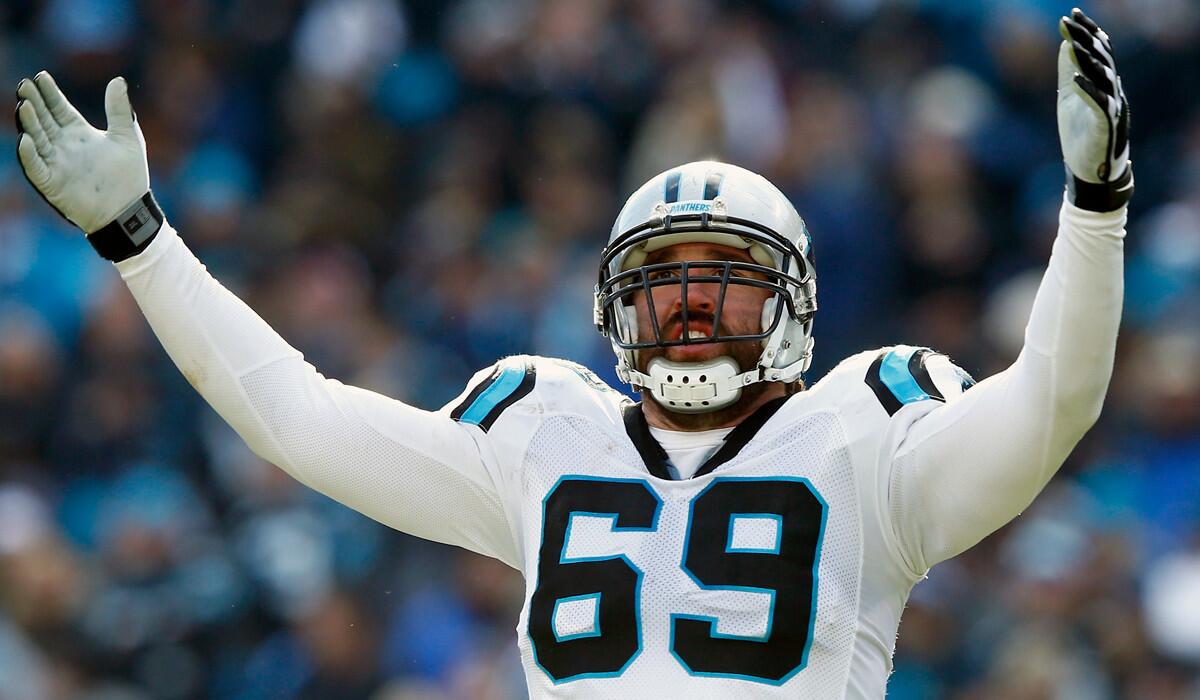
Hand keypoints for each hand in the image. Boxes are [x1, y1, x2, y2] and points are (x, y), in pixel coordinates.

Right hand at [15, 72, 151, 233]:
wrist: (130, 210)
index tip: (40, 77)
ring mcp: (57, 164)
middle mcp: (64, 146)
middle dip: (34, 103)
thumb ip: (119, 110)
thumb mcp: (128, 137)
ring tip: (24, 106)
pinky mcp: (53, 183)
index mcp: (80, 134)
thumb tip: (118, 80)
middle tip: (24, 85)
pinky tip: (25, 140)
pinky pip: (36, 167)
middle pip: (44, 120)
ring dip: (29, 124)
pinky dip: (29, 155)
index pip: (59, 109)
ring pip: (37, 139)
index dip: (50, 94)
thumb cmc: (129, 176)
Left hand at [1057, 8, 1132, 210]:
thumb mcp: (1069, 98)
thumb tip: (1065, 45)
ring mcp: (1111, 108)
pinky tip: (1076, 78)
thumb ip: (1069, 73)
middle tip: (1069, 22)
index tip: (1073, 14)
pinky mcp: (1106, 126)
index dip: (1088, 32)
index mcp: (1103, 84)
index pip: (1099, 51)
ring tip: (1074, 43)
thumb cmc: (1081, 134)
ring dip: (1089, 59)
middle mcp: (1112, 91)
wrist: (1089, 170)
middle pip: (1102, 59)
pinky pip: (1100, 105)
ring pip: (1105, 77)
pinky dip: (1088, 90)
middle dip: (1086, 39)